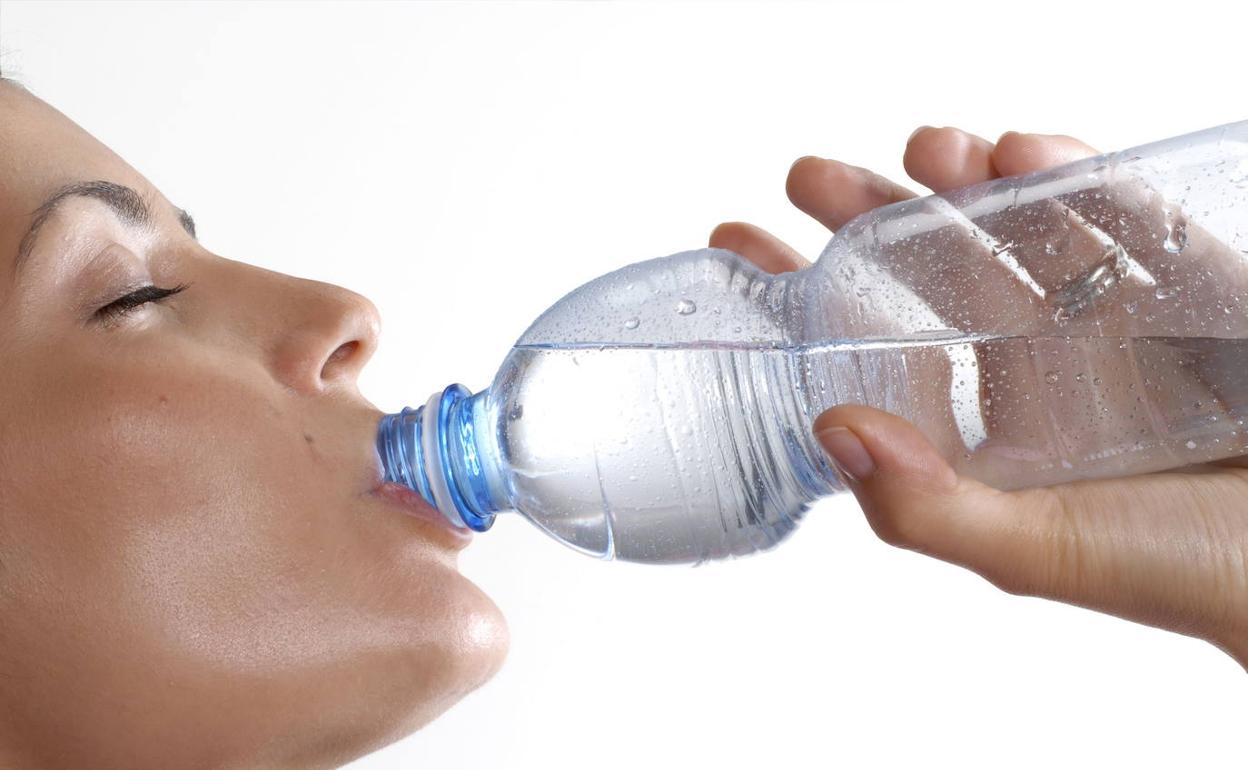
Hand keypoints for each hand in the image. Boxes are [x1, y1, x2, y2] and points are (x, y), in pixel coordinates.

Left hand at [710, 127, 1247, 669]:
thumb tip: (827, 433)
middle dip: (871, 218)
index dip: (808, 298)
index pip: (877, 350)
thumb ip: (928, 507)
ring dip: (966, 183)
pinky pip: (1123, 217)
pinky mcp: (1186, 285)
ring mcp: (1110, 321)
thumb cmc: (1184, 570)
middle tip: (810, 174)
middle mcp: (1035, 370)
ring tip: (929, 148)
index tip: (744, 245)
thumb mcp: (1038, 551)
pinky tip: (1025, 152)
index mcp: (985, 430)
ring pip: (1021, 232)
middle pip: (934, 275)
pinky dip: (1075, 176)